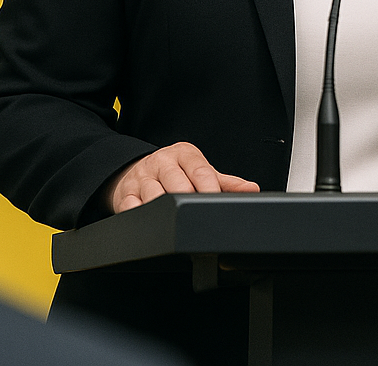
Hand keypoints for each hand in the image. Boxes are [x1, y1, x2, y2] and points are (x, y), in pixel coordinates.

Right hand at [107, 141, 259, 212]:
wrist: (136, 170)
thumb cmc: (175, 173)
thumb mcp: (199, 171)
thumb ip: (225, 182)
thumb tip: (253, 189)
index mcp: (183, 154)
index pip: (200, 171)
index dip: (209, 188)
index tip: (215, 202)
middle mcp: (162, 162)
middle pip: (176, 184)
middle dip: (187, 200)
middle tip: (199, 217)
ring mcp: (142, 178)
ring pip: (154, 196)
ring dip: (165, 210)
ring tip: (176, 222)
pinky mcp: (125, 194)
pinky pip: (130, 206)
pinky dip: (139, 215)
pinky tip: (148, 223)